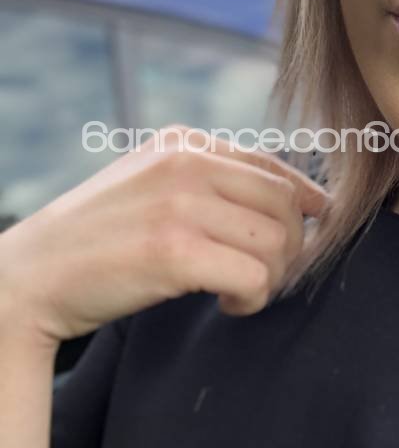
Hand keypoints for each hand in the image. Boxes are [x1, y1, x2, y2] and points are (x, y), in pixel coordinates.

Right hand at [0, 125, 331, 348]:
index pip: (272, 165)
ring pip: (278, 242)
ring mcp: (179, 206)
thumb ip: (208, 181)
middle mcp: (184, 163)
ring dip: (272, 277)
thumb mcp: (150, 186)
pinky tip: (229, 305)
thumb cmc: (97, 242)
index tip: (321, 223)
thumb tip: (295, 198)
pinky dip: (253, 299)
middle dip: (291, 246)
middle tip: (266, 275)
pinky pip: (255, 277)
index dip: (307, 198)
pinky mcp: (174, 252)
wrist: (29, 279)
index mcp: (182, 143)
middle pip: (285, 203)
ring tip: (241, 291)